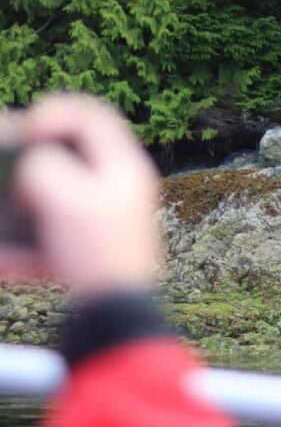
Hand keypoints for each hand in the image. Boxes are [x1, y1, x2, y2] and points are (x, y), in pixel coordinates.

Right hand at [0, 93, 161, 298]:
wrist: (117, 313)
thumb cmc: (98, 251)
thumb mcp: (64, 198)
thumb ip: (44, 166)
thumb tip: (37, 165)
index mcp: (123, 166)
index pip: (91, 114)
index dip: (53, 113)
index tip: (28, 134)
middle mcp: (120, 187)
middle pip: (71, 153)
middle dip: (32, 159)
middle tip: (10, 173)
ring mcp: (107, 217)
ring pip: (57, 193)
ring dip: (26, 200)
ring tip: (13, 214)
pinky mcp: (92, 245)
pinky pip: (53, 231)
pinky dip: (30, 242)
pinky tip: (11, 261)